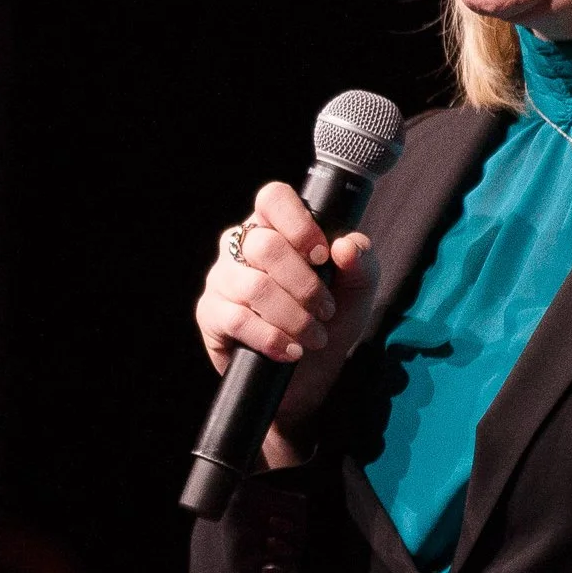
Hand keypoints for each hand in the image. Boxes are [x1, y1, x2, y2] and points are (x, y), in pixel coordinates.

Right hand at [195, 181, 378, 460]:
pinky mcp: (210, 314)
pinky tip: (291, 350)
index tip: (322, 255)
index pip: (272, 197)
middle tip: (326, 310)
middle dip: (305, 284)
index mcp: (275, 226)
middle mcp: (241, 246)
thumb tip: (346, 246)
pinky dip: (272, 338)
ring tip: (314, 337)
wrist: (310, 374)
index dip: (298, 223)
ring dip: (294, 316)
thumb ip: (361, 263)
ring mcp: (222, 279)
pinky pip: (236, 319)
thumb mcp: (357, 291)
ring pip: (254, 285)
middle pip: (266, 245)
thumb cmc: (330, 319)